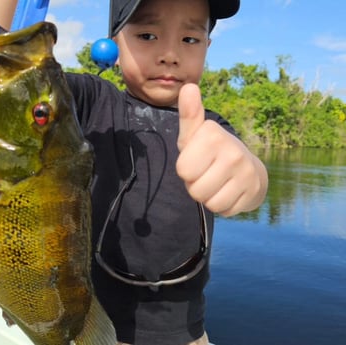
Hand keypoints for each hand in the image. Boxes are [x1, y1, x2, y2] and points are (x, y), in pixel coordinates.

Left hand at [176, 83, 267, 216]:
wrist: (246, 167)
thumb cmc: (210, 150)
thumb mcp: (195, 134)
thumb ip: (189, 114)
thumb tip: (188, 86)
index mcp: (213, 135)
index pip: (183, 171)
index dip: (186, 170)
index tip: (196, 160)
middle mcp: (233, 152)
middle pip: (195, 190)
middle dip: (196, 186)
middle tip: (207, 173)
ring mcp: (246, 173)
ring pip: (210, 203)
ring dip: (208, 197)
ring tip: (216, 182)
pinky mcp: (254, 193)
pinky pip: (225, 211)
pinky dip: (223, 205)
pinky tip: (228, 191)